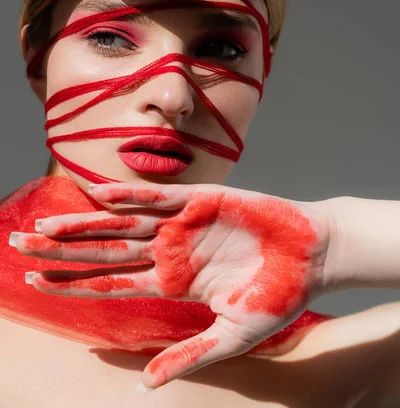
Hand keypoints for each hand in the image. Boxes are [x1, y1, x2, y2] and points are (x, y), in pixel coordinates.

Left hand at [12, 182, 331, 390]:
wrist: (311, 256)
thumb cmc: (276, 296)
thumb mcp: (231, 335)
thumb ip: (187, 355)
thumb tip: (143, 385)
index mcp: (171, 282)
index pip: (110, 282)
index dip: (72, 282)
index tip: (33, 281)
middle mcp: (168, 250)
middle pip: (104, 249)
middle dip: (61, 249)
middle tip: (19, 245)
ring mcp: (182, 224)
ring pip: (122, 221)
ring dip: (84, 222)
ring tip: (44, 225)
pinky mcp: (201, 200)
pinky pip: (160, 196)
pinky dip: (132, 194)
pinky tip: (100, 196)